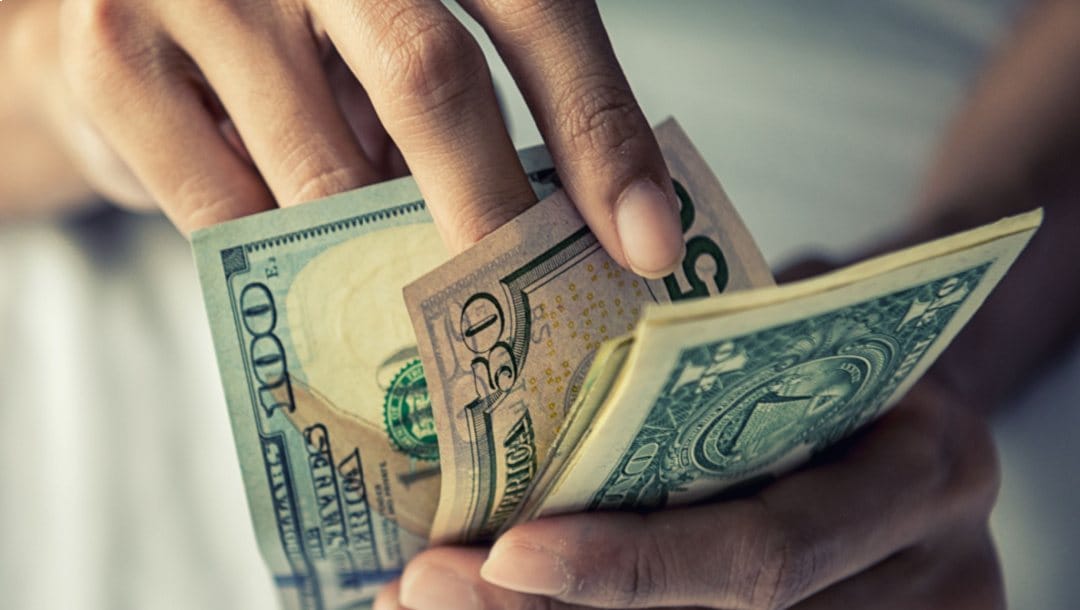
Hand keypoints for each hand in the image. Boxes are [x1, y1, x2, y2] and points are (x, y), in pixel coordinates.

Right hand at [58, 0, 683, 273]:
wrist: (123, 11)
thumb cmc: (292, 37)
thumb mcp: (386, 41)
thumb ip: (459, 101)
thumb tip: (572, 231)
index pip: (534, 12)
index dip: (598, 128)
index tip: (646, 246)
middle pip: (432, 76)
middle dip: (497, 215)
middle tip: (537, 322)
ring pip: (324, 167)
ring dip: (385, 258)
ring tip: (427, 315)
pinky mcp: (111, 54)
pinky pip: (225, 214)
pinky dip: (285, 265)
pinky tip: (314, 286)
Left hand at [377, 378, 1002, 609]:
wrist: (917, 375)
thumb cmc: (832, 339)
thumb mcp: (787, 324)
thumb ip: (698, 377)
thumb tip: (515, 415)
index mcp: (924, 467)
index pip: (763, 551)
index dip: (632, 566)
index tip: (504, 551)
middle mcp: (933, 568)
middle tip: (428, 590)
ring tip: (434, 600)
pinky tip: (505, 600)